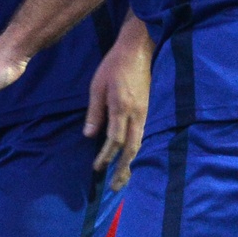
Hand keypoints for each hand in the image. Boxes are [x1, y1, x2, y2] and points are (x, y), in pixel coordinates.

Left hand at [84, 18, 151, 188]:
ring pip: (139, 144)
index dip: (105, 157)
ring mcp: (146, 113)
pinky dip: (137, 151)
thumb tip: (89, 135)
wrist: (138, 49)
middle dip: (124, 169)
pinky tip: (132, 159)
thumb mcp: (97, 86)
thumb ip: (95, 112)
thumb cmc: (114, 65)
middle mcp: (137, 114)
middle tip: (116, 187)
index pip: (114, 140)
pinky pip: (143, 136)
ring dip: (132, 164)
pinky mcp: (148, 110)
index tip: (97, 168)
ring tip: (124, 179)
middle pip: (131, 149)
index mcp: (122, 108)